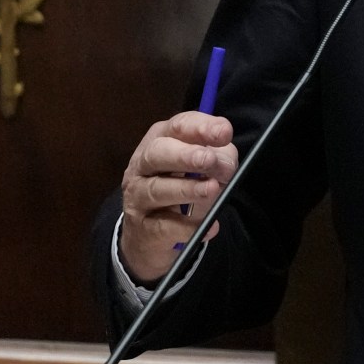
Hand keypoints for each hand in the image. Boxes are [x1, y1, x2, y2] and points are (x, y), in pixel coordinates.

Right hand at [118, 112, 237, 285]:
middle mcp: (143, 166)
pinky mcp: (141, 228)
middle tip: (209, 160)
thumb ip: (218, 160)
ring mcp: (138, 197)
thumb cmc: (181, 192)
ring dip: (186, 189)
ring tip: (211, 190)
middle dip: (184, 155)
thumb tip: (226, 164)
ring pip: (157, 189)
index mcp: (160, 142)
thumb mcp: (203, 170)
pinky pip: (164, 227)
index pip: (177, 127)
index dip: (200, 128)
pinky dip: (188, 227)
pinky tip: (210, 227)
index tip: (225, 132)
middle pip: (157, 153)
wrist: (150, 235)